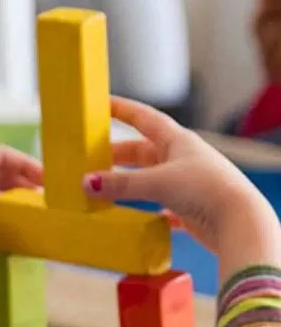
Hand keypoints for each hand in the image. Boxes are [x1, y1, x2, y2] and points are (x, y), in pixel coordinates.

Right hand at [83, 97, 280, 281]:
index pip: (144, 118)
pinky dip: (144, 211)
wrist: (238, 222)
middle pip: (142, 152)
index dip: (122, 109)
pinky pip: (160, 207)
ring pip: (149, 180)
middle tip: (92, 161)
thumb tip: (88, 184)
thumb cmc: (205, 190)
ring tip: (104, 191)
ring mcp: (186, 184)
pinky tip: (133, 218)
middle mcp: (182, 159)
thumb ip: (121, 185)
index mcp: (177, 141)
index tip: (102, 105)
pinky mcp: (189, 209)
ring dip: (127, 185)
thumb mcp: (157, 182)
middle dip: (117, 156)